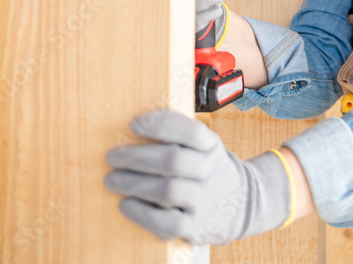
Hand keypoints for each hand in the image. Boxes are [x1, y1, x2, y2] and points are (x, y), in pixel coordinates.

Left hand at [104, 110, 291, 244]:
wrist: (239, 205)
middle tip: (113, 156)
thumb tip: (134, 127)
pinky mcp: (195, 228)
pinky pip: (167, 223)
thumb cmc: (206, 171)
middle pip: (174, 161)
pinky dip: (141, 213)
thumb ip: (179, 137)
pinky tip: (126, 204)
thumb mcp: (204, 148)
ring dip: (133, 184)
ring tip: (112, 180)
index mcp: (212, 147)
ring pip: (168, 191)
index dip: (161, 125)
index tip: (133, 124)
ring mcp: (205, 201)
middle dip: (137, 157)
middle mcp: (212, 172)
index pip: (192, 132)